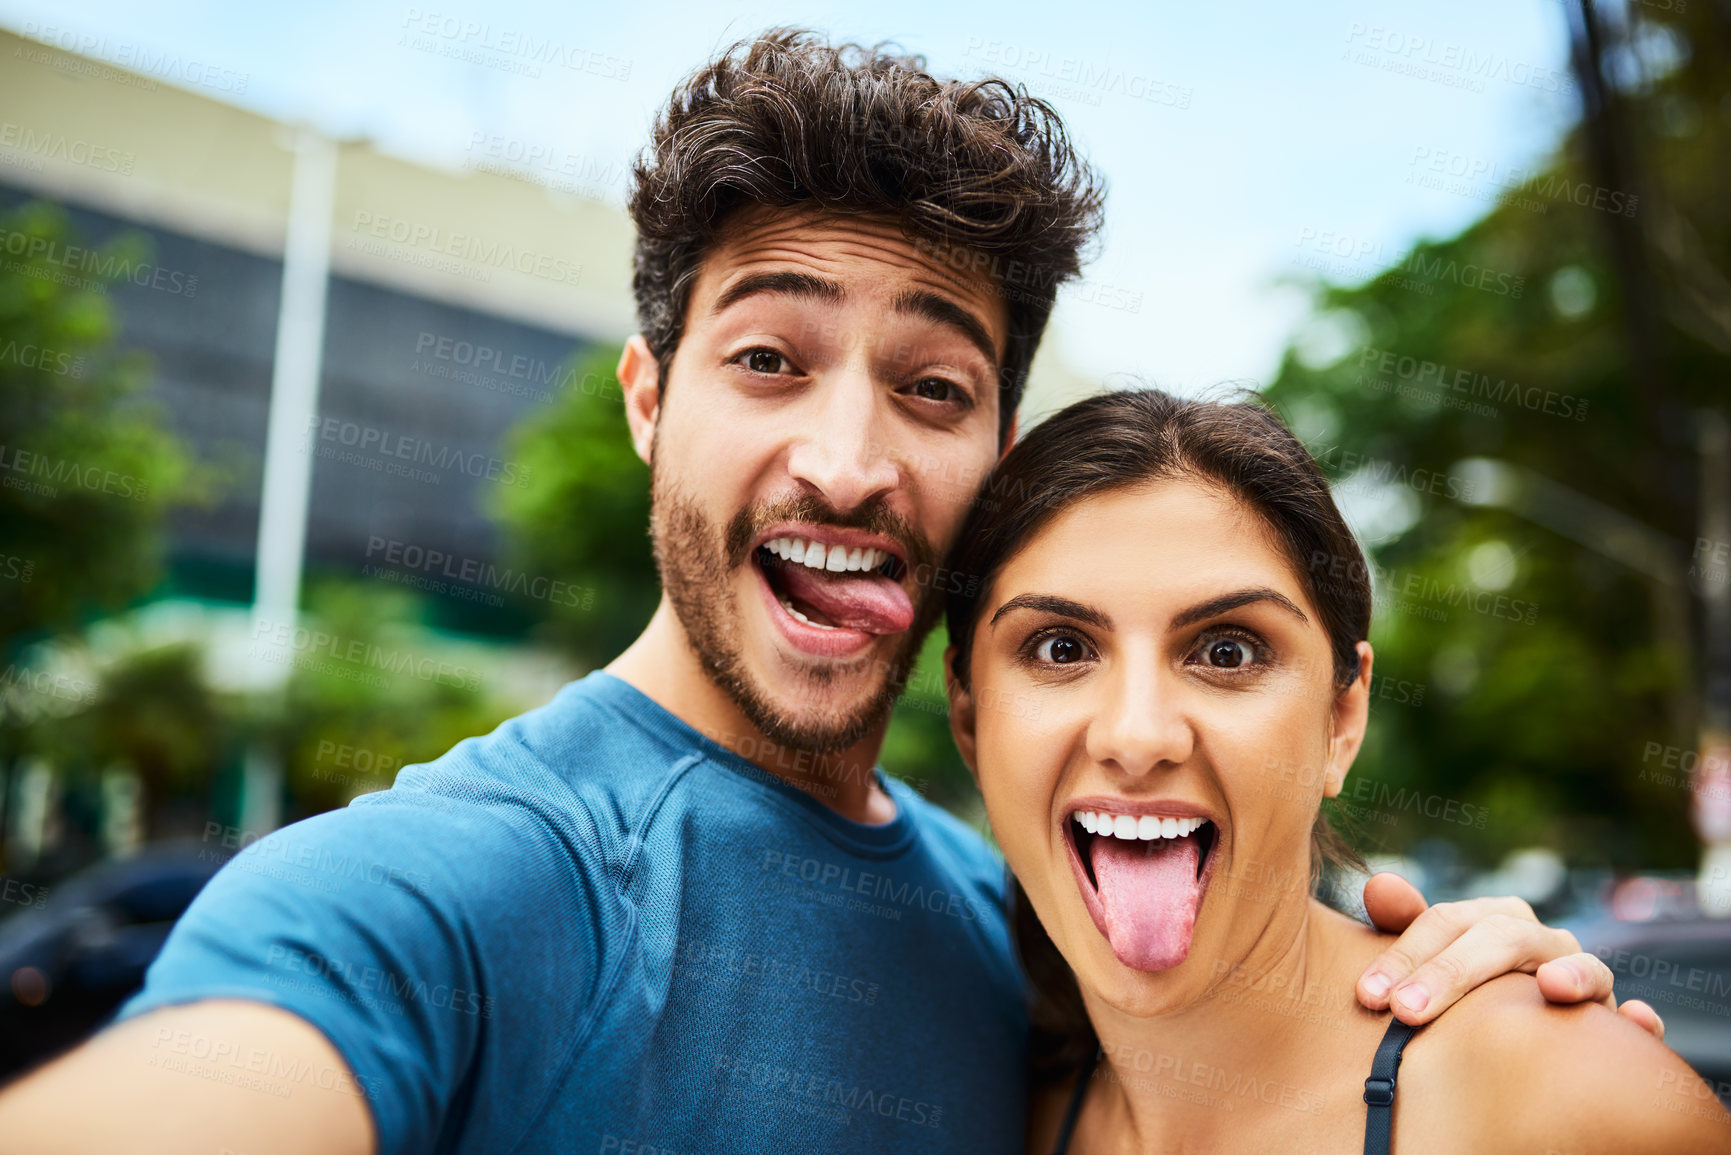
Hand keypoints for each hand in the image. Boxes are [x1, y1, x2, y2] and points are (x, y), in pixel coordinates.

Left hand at [1355, 872, 1664, 1038]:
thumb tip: (1377, 885)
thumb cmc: (1465, 988)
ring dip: (1576, 974)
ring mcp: (1584, 978)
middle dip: (1452, 973)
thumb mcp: (1432, 956)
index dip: (1404, 954)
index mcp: (1493, 919)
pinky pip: (1634, 1022)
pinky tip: (1634, 1021)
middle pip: (1502, 940)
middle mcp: (1542, 941)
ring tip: (1553, 987)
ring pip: (1585, 967)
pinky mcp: (1614, 1023)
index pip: (1446, 922)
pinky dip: (1638, 1020)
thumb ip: (1403, 924)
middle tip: (1405, 1011)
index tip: (1368, 994)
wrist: (1520, 1024)